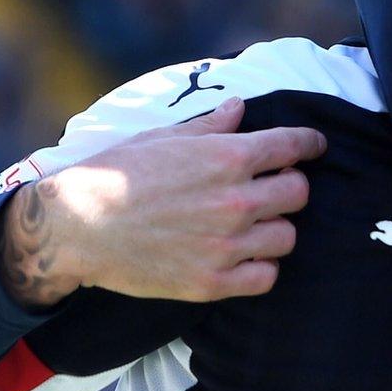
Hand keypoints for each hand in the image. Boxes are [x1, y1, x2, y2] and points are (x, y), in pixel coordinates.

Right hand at [0, 98, 327, 307]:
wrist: (76, 227)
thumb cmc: (115, 175)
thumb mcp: (163, 138)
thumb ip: (211, 126)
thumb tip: (240, 108)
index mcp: (226, 157)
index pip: (293, 146)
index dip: (310, 144)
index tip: (314, 146)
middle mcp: (235, 201)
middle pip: (298, 193)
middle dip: (289, 186)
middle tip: (272, 188)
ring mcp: (226, 245)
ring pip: (287, 237)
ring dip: (276, 228)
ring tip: (254, 225)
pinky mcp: (213, 282)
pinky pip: (267, 277)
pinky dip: (262, 266)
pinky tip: (245, 257)